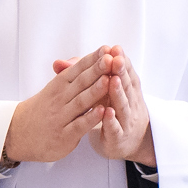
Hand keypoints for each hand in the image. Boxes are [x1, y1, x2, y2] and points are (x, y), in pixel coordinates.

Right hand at [3, 49, 109, 165]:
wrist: (19, 134)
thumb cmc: (43, 110)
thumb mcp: (53, 89)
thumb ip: (69, 75)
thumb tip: (81, 57)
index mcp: (59, 86)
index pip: (77, 69)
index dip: (92, 59)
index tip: (107, 49)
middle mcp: (59, 99)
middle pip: (81, 83)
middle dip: (97, 70)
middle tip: (111, 58)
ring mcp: (61, 117)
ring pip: (80, 102)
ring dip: (95, 91)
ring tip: (109, 79)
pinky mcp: (64, 136)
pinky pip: (78, 126)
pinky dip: (90, 118)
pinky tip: (102, 111)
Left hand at [91, 46, 154, 165]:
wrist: (126, 141)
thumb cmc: (107, 109)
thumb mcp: (98, 91)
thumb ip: (82, 76)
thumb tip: (59, 63)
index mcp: (125, 88)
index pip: (124, 71)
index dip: (119, 59)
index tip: (112, 47)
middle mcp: (129, 102)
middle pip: (124, 84)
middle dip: (119, 70)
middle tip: (116, 58)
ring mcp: (126, 120)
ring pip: (122, 104)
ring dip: (117, 91)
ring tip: (112, 79)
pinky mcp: (119, 136)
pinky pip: (115, 128)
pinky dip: (111, 120)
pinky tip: (107, 112)